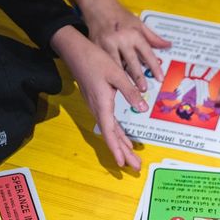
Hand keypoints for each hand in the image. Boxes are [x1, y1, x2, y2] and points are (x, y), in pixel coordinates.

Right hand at [52, 26, 145, 169]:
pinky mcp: (98, 103)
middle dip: (123, 152)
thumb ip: (130, 92)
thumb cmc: (95, 60)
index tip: (122, 163)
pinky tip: (125, 140)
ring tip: (131, 159)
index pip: (109, 132)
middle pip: (111, 136)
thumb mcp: (117, 74)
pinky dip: (117, 133)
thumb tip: (143, 108)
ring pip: (110, 131)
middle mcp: (98, 109)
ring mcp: (97, 107)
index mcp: (102, 104)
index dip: (116, 148)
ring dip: (121, 145)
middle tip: (135, 167)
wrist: (76, 51)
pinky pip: (109, 123)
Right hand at [83, 0, 168, 91]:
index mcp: (133, 33)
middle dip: (138, 77)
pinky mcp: (96, 48)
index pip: (147, 52)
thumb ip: (153, 37)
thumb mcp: (139, 23)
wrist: (98, 7)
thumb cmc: (121, 16)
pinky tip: (113, 83)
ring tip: (129, 90)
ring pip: (117, 65)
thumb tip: (168, 45)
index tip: (160, 78)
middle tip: (144, 89)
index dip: (154, 66)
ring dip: (123, 78)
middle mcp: (121, 39)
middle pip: (132, 61)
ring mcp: (107, 44)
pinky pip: (105, 63)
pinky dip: (109, 73)